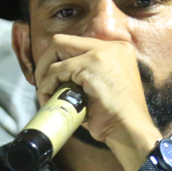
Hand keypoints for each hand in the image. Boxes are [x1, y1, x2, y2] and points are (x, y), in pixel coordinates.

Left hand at [32, 34, 159, 170]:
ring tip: (45, 94)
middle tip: (42, 83)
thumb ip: (86, 76)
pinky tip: (48, 98)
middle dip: (46, 61)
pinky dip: (48, 83)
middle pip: (63, 41)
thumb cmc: (115, 117)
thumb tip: (59, 78)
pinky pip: (58, 70)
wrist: (130, 129)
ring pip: (57, 51)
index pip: (77, 45)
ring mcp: (102, 53)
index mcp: (117, 50)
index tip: (51, 78)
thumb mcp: (103, 87)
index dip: (58, 59)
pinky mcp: (91, 64)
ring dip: (44, 75)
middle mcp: (111, 46)